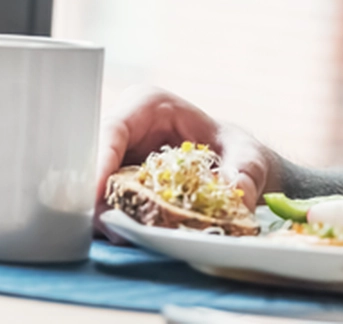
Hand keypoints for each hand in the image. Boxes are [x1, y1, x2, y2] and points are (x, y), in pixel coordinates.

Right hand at [92, 87, 271, 234]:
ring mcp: (117, 159)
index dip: (100, 160)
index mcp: (147, 105)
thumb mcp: (248, 157)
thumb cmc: (235, 150)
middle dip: (98, 196)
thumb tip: (238, 195)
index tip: (98, 190)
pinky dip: (116, 221)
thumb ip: (245, 173)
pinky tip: (131, 237)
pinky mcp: (117, 186)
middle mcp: (125, 130)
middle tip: (113, 227)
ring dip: (104, 213)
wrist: (234, 166)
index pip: (112, 129)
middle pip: (94, 161)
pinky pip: (106, 204)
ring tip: (125, 236)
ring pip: (94, 187)